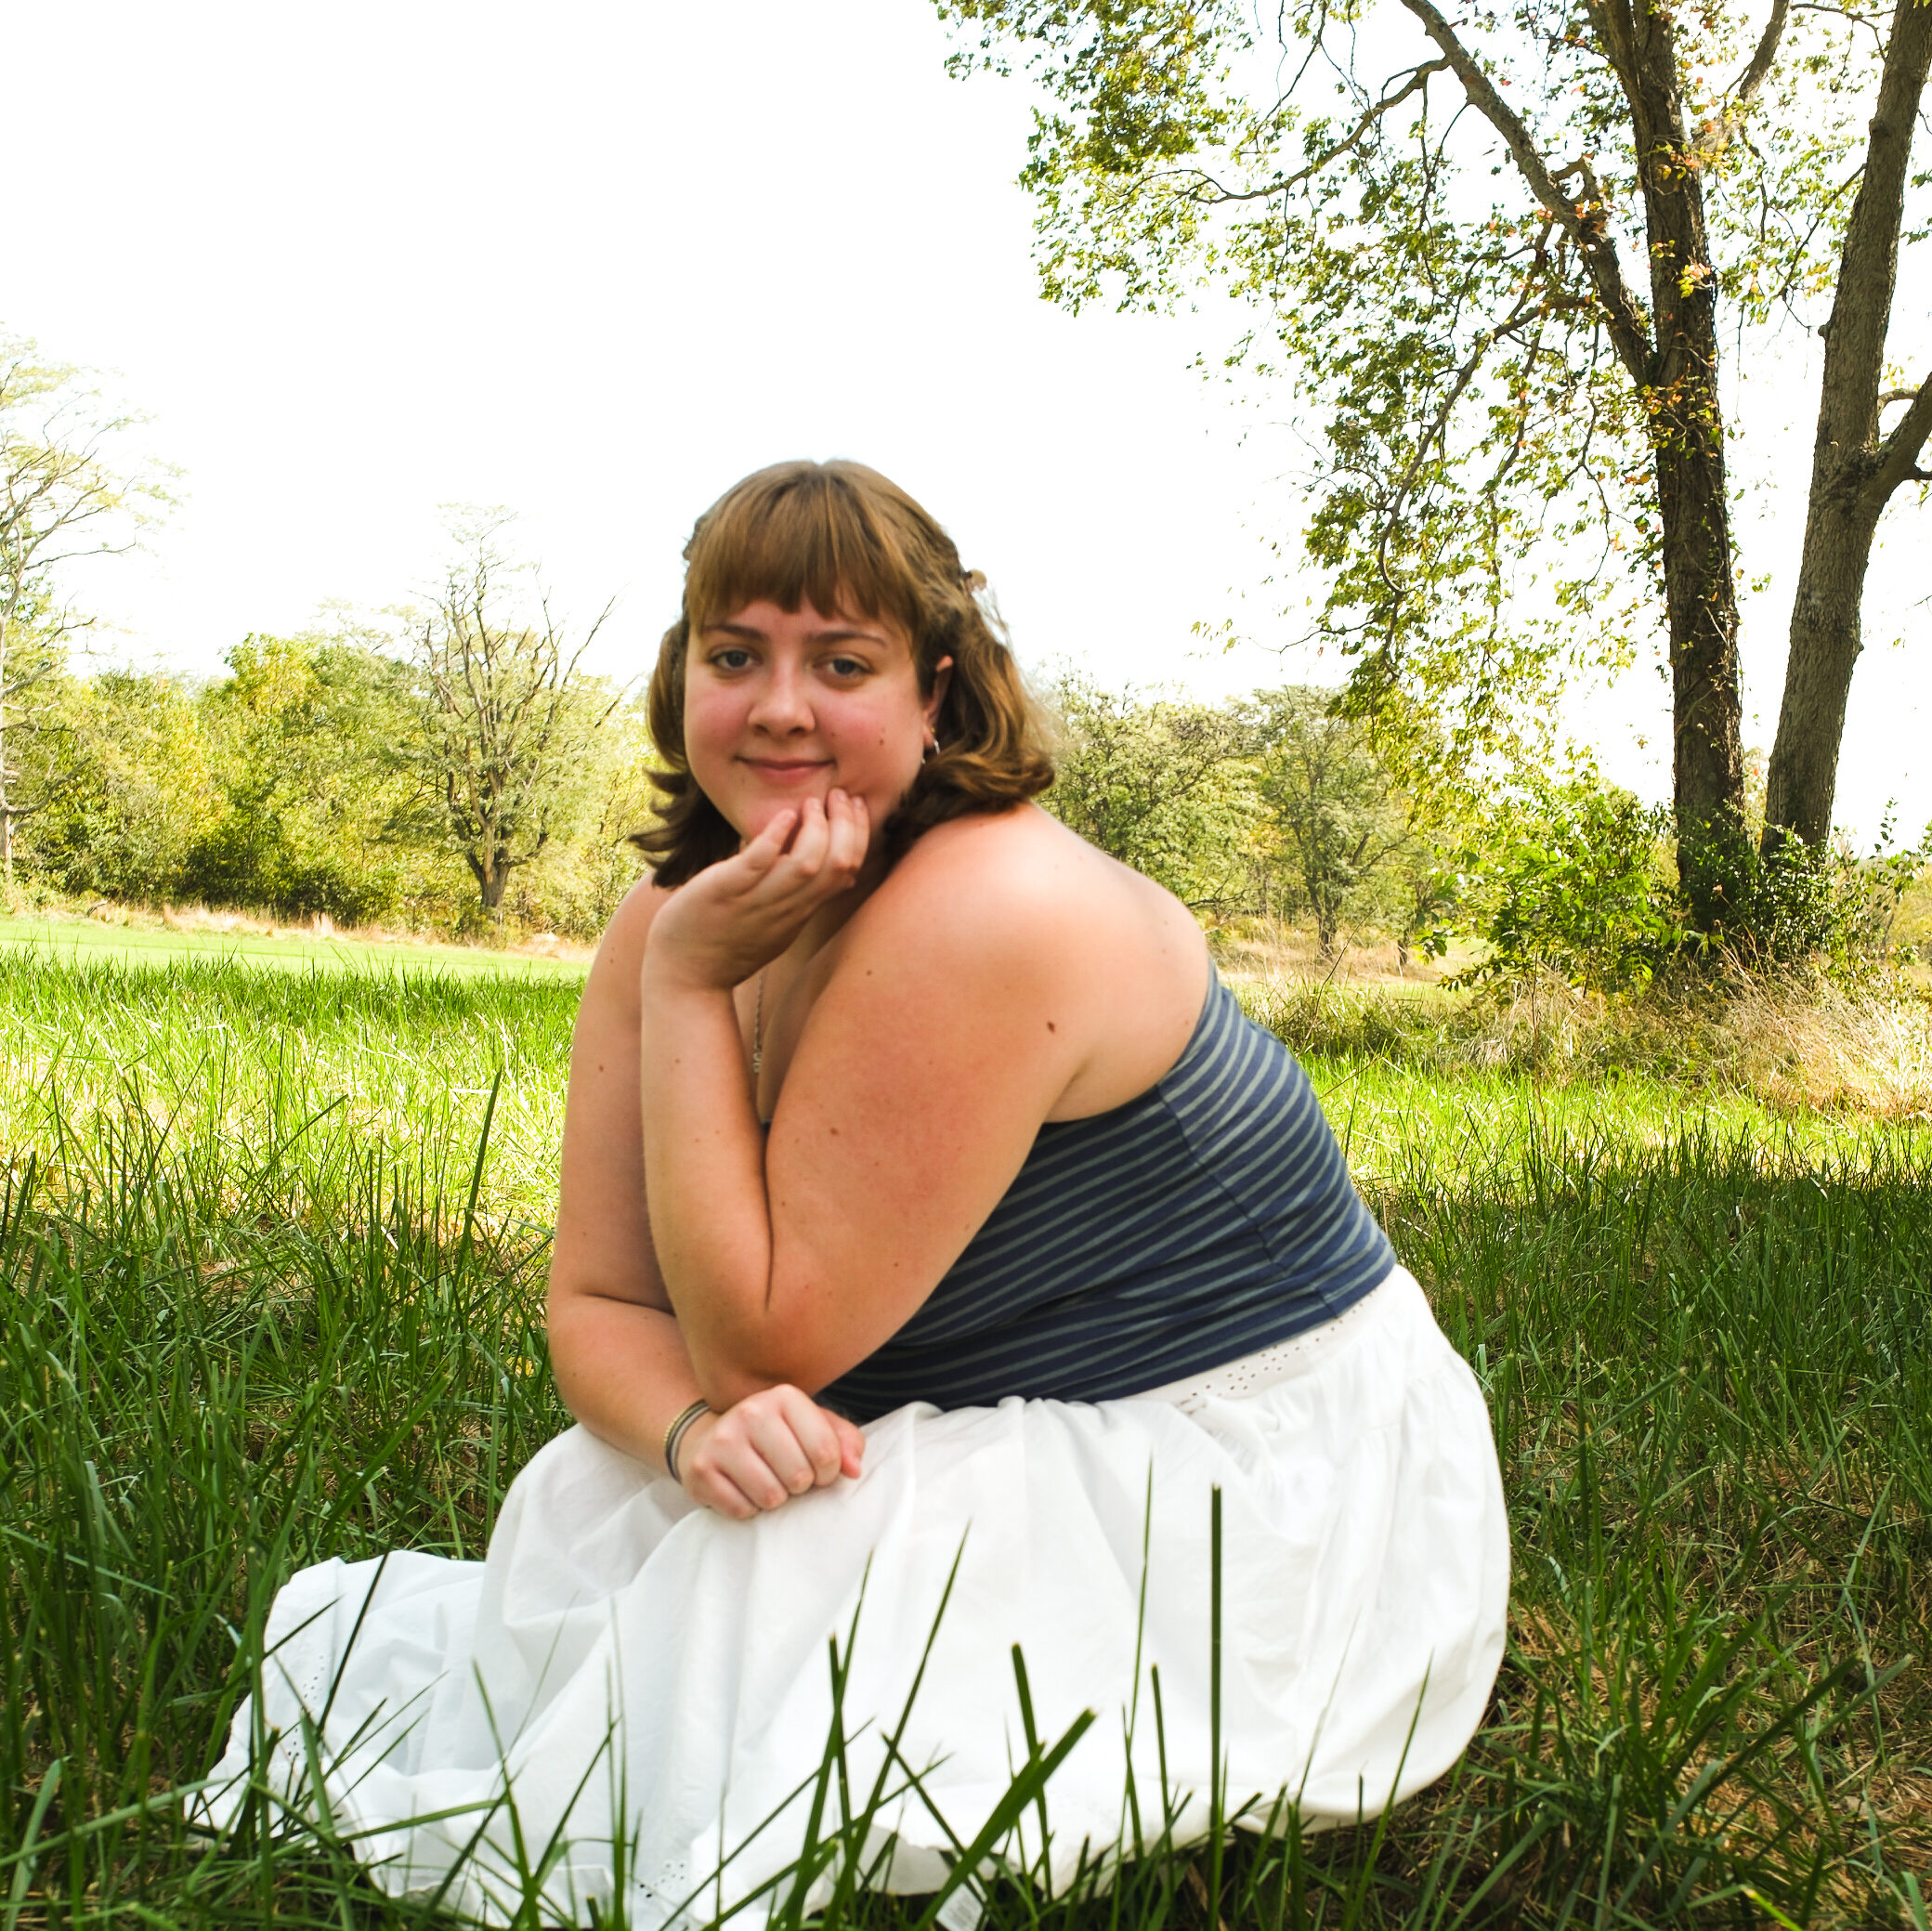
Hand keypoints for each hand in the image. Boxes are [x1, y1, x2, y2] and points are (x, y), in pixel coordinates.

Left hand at [645, 792, 869, 993]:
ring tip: (811, 803)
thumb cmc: (727, 945)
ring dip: (816, 828)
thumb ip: (801, 897)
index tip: (854, 805)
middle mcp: (787, 908)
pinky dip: (775, 836)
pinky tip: (784, 816)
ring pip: (805, 864)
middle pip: (837, 865)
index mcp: (801, 911)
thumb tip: (829, 870)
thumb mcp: (777, 924)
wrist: (685, 977)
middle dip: (847, 825)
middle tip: (839, 794)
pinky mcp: (725, 892)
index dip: (859, 834)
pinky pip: (757, 863)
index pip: (847, 870)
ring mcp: (757, 901)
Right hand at [676, 1384, 865, 1518]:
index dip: (828, 1472)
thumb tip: (854, 1469)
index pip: (826, 1451)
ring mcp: (722, 1440)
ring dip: (774, 1499)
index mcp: (784, 1397)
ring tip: (766, 1481)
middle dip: (800, 1486)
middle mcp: (751, 1412)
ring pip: (771, 1497)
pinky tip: (742, 1488)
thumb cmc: (776, 1437)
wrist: (712, 1439)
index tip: (817, 1469)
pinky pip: (742, 1510)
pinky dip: (748, 1508)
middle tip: (787, 1476)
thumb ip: (844, 1442)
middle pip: (799, 1477)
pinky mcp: (700, 1470)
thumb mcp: (814, 1428)